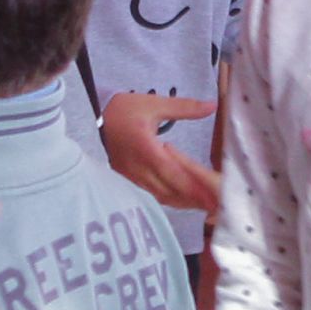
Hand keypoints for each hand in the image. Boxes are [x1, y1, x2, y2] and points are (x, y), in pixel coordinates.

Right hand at [101, 94, 220, 213]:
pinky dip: (169, 197)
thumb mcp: (156, 103)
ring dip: (182, 201)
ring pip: (159, 194)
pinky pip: (151, 192)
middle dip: (192, 199)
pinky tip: (183, 199)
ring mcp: (130, 175)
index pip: (171, 172)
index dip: (191, 186)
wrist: (95, 115)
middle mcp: (137, 166)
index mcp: (145, 148)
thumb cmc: (126, 108)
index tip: (211, 196)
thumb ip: (185, 107)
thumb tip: (212, 105)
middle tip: (215, 206)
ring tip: (203, 205)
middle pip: (168, 189)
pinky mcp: (127, 178)